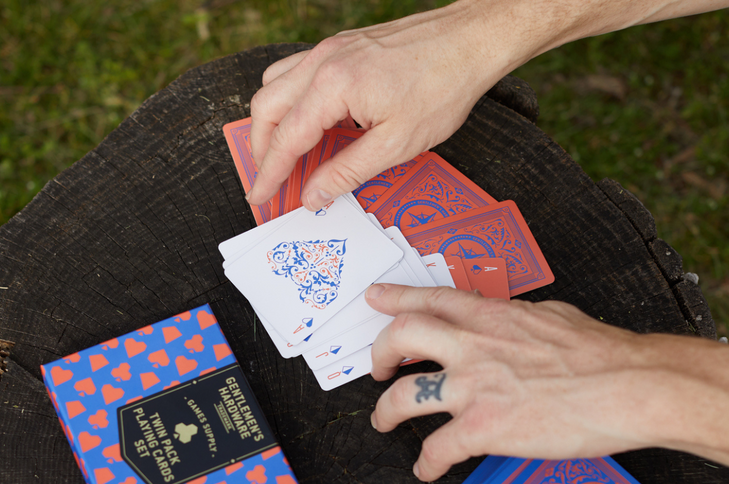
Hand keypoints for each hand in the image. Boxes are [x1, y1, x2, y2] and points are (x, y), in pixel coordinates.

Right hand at [246, 2, 529, 209]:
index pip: (285, 138)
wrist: (469, 41)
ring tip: (283, 154)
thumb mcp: (396, 145)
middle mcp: (322, 61)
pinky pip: (297, 72)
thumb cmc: (442, 86)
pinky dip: (290, 100)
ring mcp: (329, 49)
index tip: (260, 196)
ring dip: (271, 121)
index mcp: (333, 87)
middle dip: (260, 148)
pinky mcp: (341, 46)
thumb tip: (314, 195)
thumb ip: (347, 172)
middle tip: (268, 179)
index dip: (269, 173)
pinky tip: (310, 121)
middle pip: (266, 107)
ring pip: (274, 84)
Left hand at [365, 283, 658, 481]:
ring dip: (385, 412)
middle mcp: (473, 346)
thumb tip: (512, 319)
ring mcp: (474, 387)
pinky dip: (426, 464)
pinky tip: (427, 471)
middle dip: (379, 352)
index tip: (375, 297)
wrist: (632, 385)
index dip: (396, 298)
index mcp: (492, 317)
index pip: (432, 299)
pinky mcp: (485, 428)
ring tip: (383, 422)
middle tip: (377, 368)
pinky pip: (437, 449)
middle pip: (400, 337)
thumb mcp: (553, 316)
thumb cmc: (606, 352)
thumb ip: (519, 318)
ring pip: (402, 396)